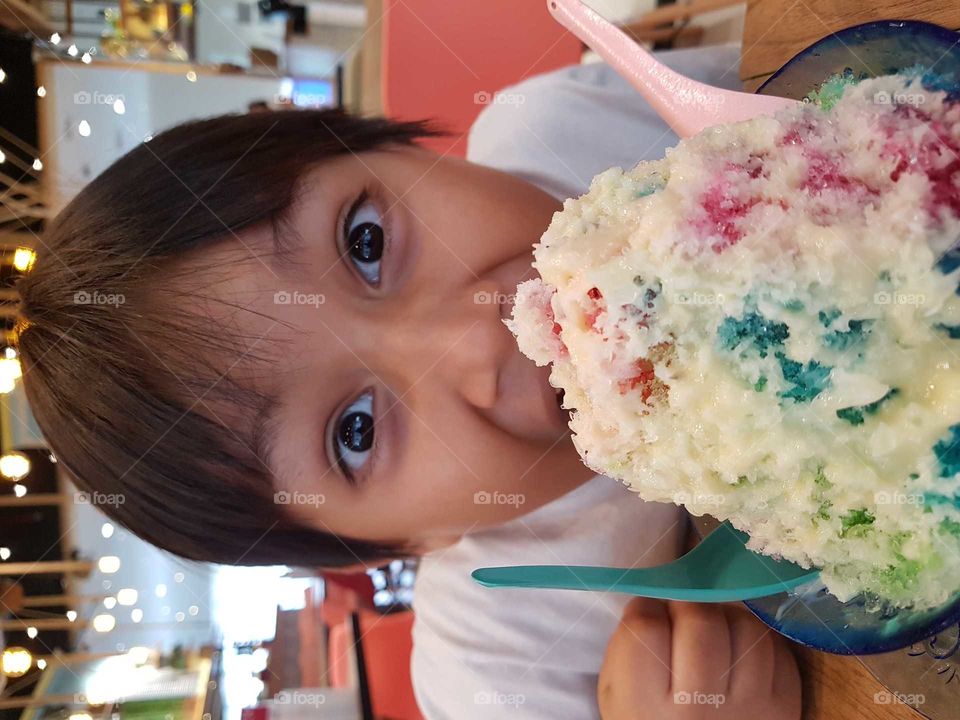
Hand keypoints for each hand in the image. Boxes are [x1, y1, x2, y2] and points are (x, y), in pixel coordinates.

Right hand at [598, 598, 800, 719]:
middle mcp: (697, 708)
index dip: (646, 607)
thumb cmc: (652, 717)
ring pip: (745, 626)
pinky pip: (777, 650)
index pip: (646, 626)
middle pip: (701, 620)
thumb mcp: (619, 692)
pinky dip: (758, 642)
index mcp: (644, 703)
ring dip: (727, 619)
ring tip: (715, 632)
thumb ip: (628, 647)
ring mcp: (747, 708)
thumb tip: (656, 596)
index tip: (649, 610)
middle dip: (688, 604)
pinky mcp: (783, 709)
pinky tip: (740, 653)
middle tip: (682, 614)